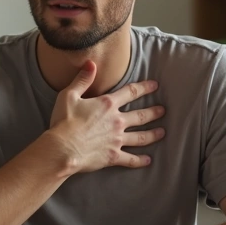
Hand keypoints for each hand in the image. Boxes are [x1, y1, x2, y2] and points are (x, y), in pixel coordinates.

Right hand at [48, 61, 164, 173]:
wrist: (62, 148)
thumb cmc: (63, 121)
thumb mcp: (69, 95)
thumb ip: (82, 79)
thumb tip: (91, 64)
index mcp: (107, 104)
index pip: (131, 92)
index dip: (144, 88)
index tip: (155, 86)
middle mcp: (117, 121)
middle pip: (140, 116)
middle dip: (153, 112)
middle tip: (163, 111)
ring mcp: (117, 140)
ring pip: (141, 137)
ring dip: (153, 134)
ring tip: (162, 132)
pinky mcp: (113, 156)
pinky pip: (131, 159)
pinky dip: (140, 160)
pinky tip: (148, 160)